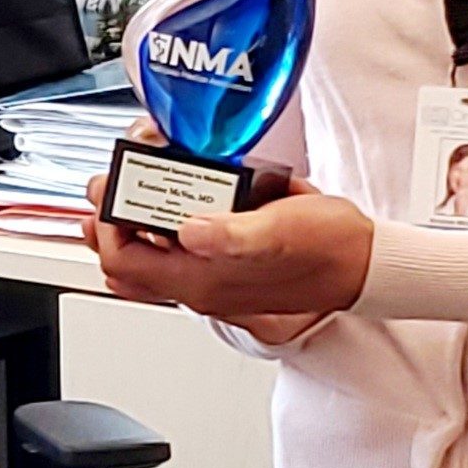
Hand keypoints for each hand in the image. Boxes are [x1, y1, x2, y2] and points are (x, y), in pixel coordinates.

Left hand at [78, 165, 373, 325]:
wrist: (362, 261)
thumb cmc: (327, 248)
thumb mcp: (280, 230)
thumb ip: (231, 234)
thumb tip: (188, 231)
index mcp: (203, 280)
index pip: (122, 261)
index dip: (105, 224)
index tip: (108, 187)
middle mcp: (201, 283)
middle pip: (126, 264)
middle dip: (109, 222)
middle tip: (111, 184)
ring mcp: (212, 275)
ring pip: (148, 259)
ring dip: (132, 223)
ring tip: (132, 184)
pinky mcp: (226, 261)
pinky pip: (177, 249)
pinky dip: (162, 223)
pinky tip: (174, 193)